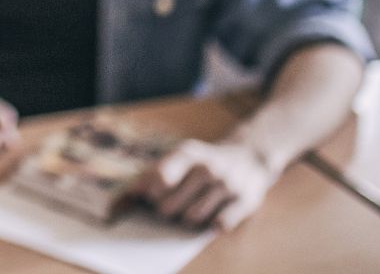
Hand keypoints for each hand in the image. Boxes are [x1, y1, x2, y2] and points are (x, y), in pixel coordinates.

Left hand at [138, 138, 279, 230]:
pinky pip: (219, 225)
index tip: (146, 197)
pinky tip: (212, 214)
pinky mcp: (244, 202)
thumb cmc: (205, 161)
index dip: (148, 193)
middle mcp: (208, 167)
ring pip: (191, 219)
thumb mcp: (182, 155)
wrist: (249, 157)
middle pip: (169, 206)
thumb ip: (155, 171)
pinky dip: (211, 225)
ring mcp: (227, 185)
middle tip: (170, 205)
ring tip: (191, 208)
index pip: (159, 179)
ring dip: (187, 219)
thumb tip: (130, 194)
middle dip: (165, 210)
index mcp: (188, 153)